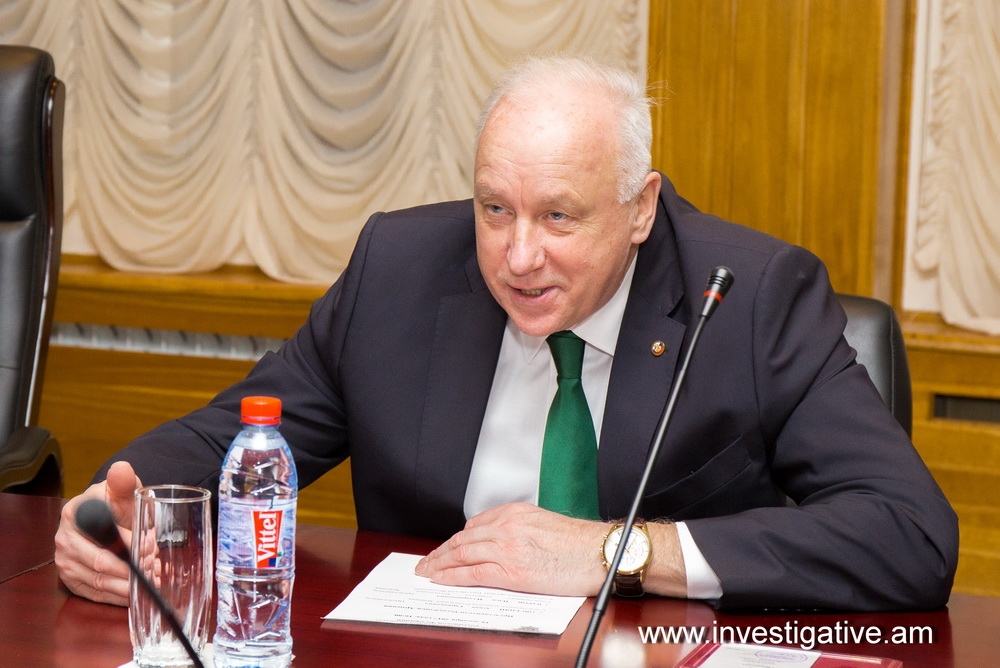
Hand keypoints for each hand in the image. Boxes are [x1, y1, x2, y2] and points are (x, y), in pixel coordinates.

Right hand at [54, 461, 142, 605]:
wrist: (106, 517)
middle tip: (155, 569)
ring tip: (151, 580)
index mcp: (74, 513)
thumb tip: (122, 469)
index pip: (102, 534)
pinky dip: (119, 596)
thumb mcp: (122, 491)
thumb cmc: (116, 504)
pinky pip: (96, 594)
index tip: (150, 546)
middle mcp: (64, 539)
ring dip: (128, 585)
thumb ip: (123, 482)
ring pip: (100, 582)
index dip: (129, 543)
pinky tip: (137, 592)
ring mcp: (65, 562)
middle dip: (131, 568)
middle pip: (100, 562)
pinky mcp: (71, 580)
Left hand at [414, 502, 608, 595]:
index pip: (473, 526)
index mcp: (515, 512)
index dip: (454, 540)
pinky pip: (473, 573)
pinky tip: (442, 580)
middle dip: (439, 553)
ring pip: (462, 555)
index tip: (444, 548)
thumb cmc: (579, 544)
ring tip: (427, 573)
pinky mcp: (512, 570)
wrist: (600, 553)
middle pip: (462, 540)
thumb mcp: (543, 524)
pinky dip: (453, 577)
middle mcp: (507, 526)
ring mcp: (508, 548)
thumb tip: (500, 544)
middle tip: (425, 563)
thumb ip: (518, 529)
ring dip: (440, 565)